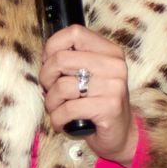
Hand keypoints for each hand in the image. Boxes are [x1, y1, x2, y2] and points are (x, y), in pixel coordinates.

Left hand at [38, 25, 138, 164]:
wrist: (120, 134)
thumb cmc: (96, 102)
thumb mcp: (88, 74)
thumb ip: (72, 60)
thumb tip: (46, 56)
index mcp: (109, 51)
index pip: (74, 32)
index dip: (52, 47)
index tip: (50, 64)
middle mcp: (114, 65)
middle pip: (61, 59)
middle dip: (46, 77)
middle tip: (49, 91)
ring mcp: (114, 86)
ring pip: (62, 86)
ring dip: (51, 102)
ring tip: (57, 109)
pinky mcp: (109, 107)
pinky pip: (68, 109)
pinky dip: (58, 118)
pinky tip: (62, 123)